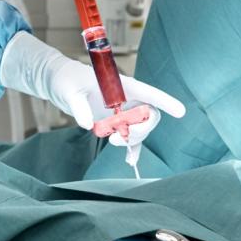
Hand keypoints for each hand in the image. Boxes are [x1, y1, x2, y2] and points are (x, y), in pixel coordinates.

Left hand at [0, 31, 184, 147]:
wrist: (60, 84)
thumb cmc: (67, 80)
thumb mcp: (70, 92)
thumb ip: (79, 107)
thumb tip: (86, 124)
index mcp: (122, 85)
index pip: (149, 93)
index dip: (166, 101)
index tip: (181, 112)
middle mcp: (126, 98)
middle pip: (149, 115)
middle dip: (140, 130)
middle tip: (118, 137)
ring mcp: (122, 111)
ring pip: (140, 128)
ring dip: (132, 139)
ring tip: (112, 141)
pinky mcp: (114, 122)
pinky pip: (130, 137)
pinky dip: (133, 149)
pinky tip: (130, 160)